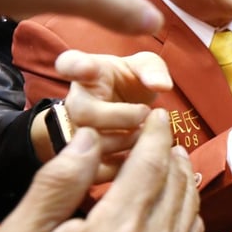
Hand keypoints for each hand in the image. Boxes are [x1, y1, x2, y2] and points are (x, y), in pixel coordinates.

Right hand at [0, 110, 202, 231]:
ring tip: (166, 153)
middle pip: (176, 176)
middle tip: (156, 128)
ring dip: (181, 170)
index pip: (151, 163)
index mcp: (114, 230)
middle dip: (169, 146)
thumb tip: (87, 139)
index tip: (154, 113)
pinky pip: (193, 225)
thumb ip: (55, 184)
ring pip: (190, 199)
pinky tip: (173, 190)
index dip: (156, 132)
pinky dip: (187, 199)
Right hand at [40, 50, 172, 178]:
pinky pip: (93, 168)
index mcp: (88, 73)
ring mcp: (76, 129)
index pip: (70, 63)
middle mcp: (76, 101)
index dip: (74, 66)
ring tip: (141, 133)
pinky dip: (119, 165)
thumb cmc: (131, 81)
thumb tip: (161, 85)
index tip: (85, 68)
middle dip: (119, 116)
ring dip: (122, 140)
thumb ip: (153, 70)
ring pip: (87, 143)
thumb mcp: (145, 67)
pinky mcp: (83, 156)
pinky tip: (136, 156)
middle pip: (83, 113)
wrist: (125, 106)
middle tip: (144, 113)